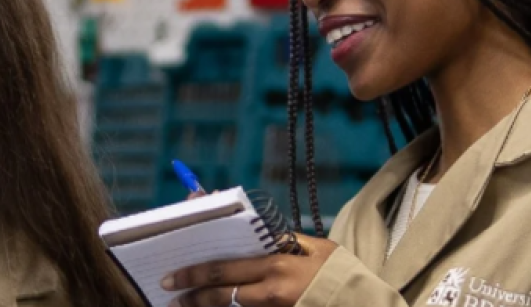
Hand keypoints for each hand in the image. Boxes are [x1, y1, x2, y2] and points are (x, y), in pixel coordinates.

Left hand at [160, 234, 337, 306]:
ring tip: (181, 305)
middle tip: (168, 292)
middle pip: (222, 293)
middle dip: (191, 294)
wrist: (362, 303)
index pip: (226, 268)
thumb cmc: (338, 271)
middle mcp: (271, 290)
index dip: (196, 273)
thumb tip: (253, 232)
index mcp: (276, 265)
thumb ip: (282, 240)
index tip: (174, 275)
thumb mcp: (314, 247)